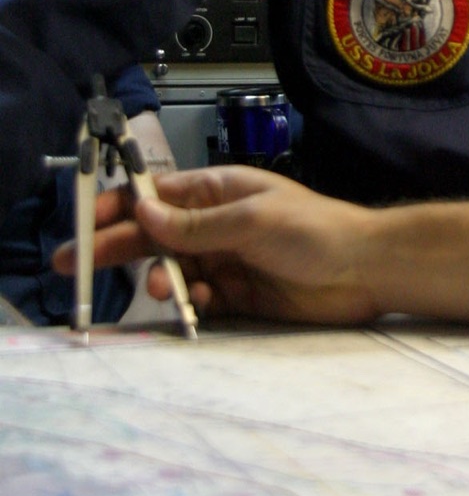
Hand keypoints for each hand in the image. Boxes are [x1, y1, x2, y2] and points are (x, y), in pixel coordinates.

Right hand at [52, 166, 381, 323]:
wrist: (367, 271)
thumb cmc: (317, 230)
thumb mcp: (251, 219)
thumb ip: (195, 225)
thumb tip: (141, 213)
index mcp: (218, 191)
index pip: (155, 196)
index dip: (117, 208)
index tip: (85, 223)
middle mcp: (216, 224)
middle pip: (153, 235)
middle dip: (114, 247)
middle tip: (74, 265)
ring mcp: (226, 260)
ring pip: (172, 270)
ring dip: (160, 279)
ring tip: (164, 290)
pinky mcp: (238, 295)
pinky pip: (199, 299)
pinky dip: (189, 303)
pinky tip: (195, 305)